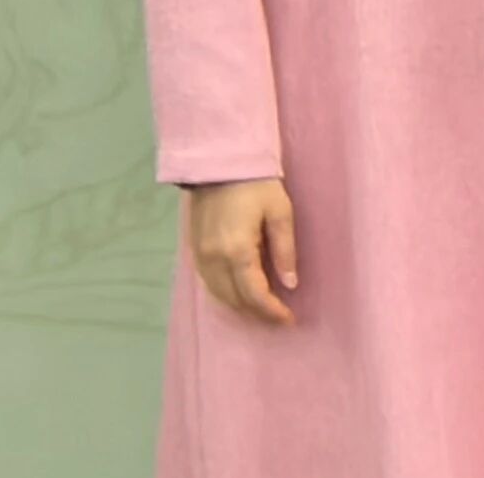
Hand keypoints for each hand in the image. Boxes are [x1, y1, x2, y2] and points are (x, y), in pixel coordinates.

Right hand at [185, 177, 296, 324]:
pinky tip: (240, 294)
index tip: (289, 320)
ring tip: (263, 310)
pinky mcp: (193, 251)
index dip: (271, 311)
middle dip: (257, 313)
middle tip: (279, 318)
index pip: (254, 294)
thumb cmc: (257, 184)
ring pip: (218, 295)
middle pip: (234, 300)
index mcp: (236, 251)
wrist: (219, 164)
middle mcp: (213, 259)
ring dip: (240, 307)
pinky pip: (209, 283)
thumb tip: (290, 284)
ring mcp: (199, 256)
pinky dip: (225, 294)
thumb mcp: (281, 212)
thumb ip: (285, 250)